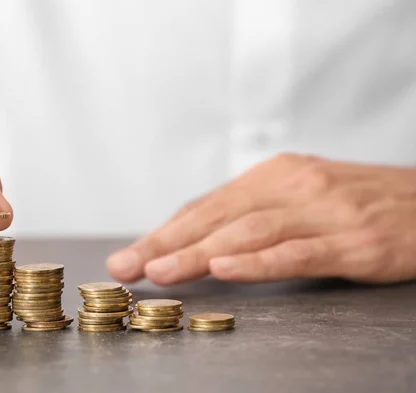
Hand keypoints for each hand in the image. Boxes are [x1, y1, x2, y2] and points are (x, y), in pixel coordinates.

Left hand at [107, 153, 415, 284]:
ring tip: (161, 270)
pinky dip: (259, 261)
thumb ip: (252, 213)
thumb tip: (196, 239)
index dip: (165, 231)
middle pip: (218, 216)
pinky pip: (298, 251)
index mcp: (275, 175)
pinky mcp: (355, 241)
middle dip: (167, 243)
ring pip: (249, 232)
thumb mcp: (299, 195)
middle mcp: (294, 186)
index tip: (131, 254)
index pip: (207, 206)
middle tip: (128, 265)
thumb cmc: (356, 202)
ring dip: (199, 252)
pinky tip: (227, 268)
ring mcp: (325, 213)